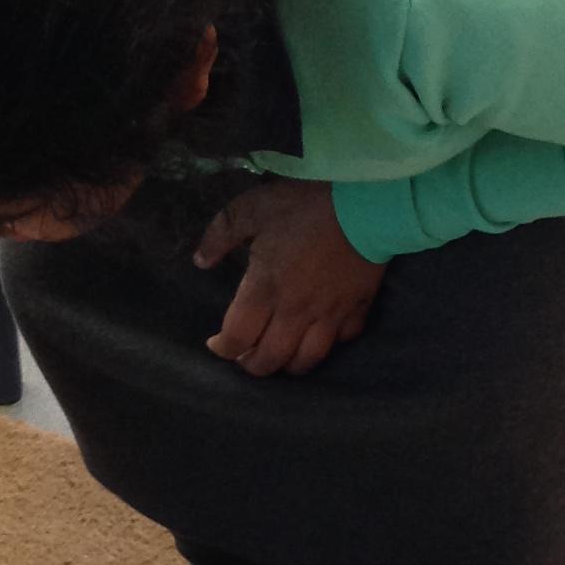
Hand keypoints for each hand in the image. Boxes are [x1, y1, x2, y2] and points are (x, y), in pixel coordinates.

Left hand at [196, 177, 386, 375]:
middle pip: (270, 359)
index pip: (238, 338)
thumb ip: (220, 236)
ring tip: (278, 355)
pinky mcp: (357, 307)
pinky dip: (327, 345)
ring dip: (287, 365)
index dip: (223, 348)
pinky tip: (318, 337)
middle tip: (245, 355)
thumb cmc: (303, 204)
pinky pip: (342, 341)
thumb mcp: (250, 209)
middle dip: (252, 365)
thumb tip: (200, 262)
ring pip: (307, 360)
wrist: (364, 200)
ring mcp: (329, 313)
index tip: (217, 344)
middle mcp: (295, 311)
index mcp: (265, 289)